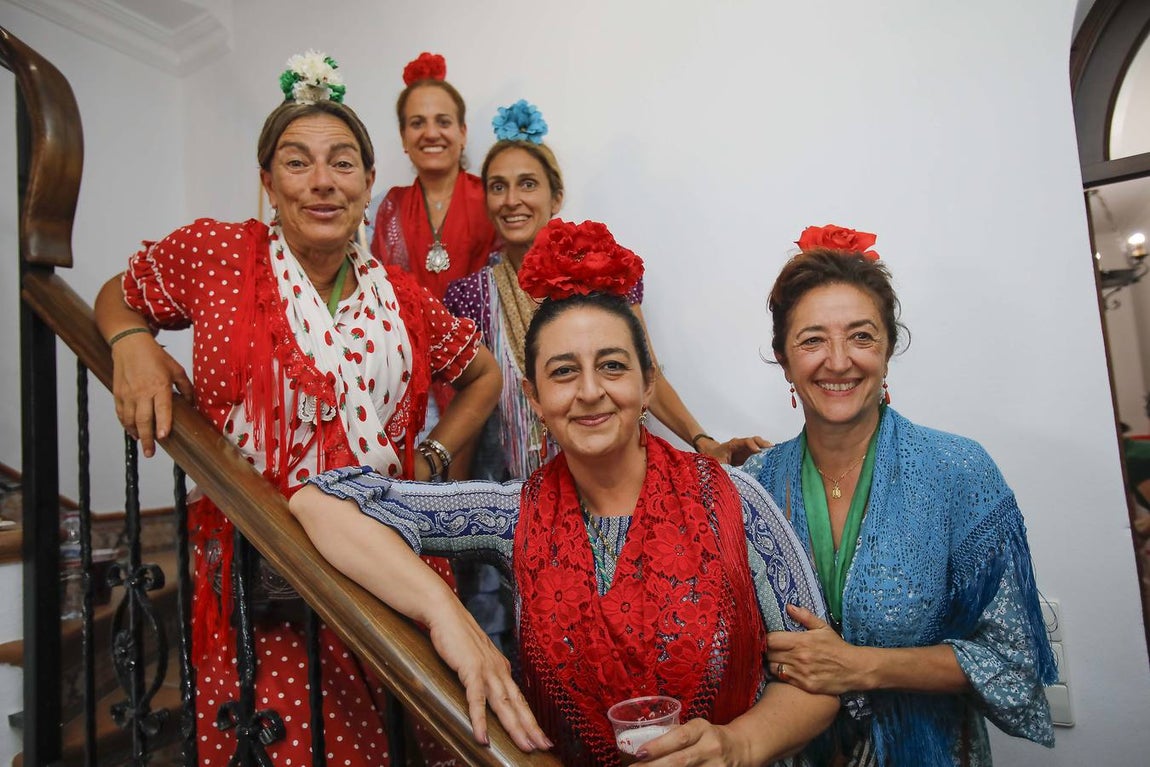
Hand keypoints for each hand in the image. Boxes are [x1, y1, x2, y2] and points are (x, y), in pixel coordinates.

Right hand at [110, 333, 192, 456]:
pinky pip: (121, 414)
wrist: (130, 344)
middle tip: (151, 453)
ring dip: (136, 434)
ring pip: (130, 420)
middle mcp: (142, 392)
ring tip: (143, 444)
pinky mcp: (118, 394)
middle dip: (148, 439)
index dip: (162, 424)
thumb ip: (186, 388)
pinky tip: (132, 431)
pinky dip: (126, 425)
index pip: (162, 409)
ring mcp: (128, 394)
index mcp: (159, 385)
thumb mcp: (176, 369)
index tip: (164, 436)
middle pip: (144, 420)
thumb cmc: (155, 356)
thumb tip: (192, 403)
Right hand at [425, 602, 551, 752]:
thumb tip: (484, 692)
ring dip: (515, 728)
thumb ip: (482, 674)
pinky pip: (476, 699)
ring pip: (504, 704)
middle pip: (518, 704)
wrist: (445, 613)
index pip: (519, 698)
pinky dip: (480, 719)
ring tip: (525, 747)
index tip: (541, 737)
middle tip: (544, 746)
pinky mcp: (470, 669)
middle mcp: (498, 670)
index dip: (530, 719)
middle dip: (532, 728)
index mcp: (501, 668)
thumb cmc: (457, 635)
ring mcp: (486, 670)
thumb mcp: (475, 658)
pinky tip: (482, 737)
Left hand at [638, 718, 749, 766]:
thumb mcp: (695, 728)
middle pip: (679, 761)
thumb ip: (673, 735)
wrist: (740, 748)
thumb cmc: (709, 737)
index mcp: (702, 729)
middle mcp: (711, 748)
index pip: (679, 737)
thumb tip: (641, 746)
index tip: (639, 753)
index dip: (658, 746)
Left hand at [699, 436, 771, 465]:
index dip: (752, 445)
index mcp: (732, 445)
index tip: (758, 451)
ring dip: (766, 449)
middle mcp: (741, 445)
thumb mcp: (717, 465)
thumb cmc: (713, 459)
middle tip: (771, 449)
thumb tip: (732, 479)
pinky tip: (772, 459)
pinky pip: (758, 453)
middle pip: (754, 441)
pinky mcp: (748, 455)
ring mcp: (745, 449)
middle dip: (763, 444)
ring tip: (776, 453)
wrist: (711, 455)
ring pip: (758, 446)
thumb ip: (725, 470)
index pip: (744, 442)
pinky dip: (765, 455)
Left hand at [765, 605, 862, 694]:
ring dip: (773, 663)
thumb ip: (805, 616)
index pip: (771, 640)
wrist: (854, 669)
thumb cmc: (837, 646)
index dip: (767, 639)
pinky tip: (786, 670)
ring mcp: (801, 673)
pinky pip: (783, 679)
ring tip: (778, 659)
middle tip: (772, 649)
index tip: (769, 639)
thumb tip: (789, 606)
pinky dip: (781, 674)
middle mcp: (799, 658)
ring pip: (773, 668)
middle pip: (769, 654)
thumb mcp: (823, 627)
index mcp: (801, 641)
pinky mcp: (805, 685)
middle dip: (768, 651)